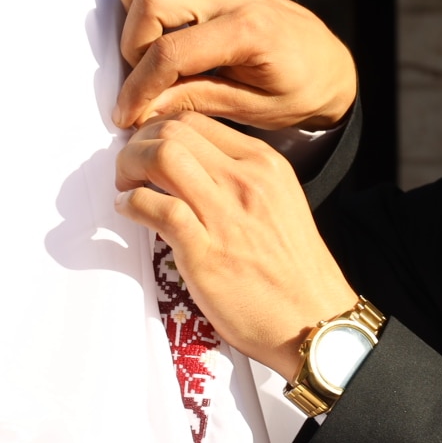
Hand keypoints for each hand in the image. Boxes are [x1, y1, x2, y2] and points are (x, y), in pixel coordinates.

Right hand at [115, 0, 357, 131]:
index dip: (139, 88)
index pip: (171, 52)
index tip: (128, 113)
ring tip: (150, 42)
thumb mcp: (254, 110)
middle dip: (135, 45)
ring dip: (138, 0)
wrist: (329, 66)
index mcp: (250, 31)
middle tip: (147, 77)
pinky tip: (161, 15)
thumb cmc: (299, 91)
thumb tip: (142, 107)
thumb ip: (196, 101)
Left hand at [116, 112, 358, 378]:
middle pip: (174, 131)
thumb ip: (239, 181)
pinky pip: (155, 207)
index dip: (160, 130)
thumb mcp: (278, 204)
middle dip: (139, 144)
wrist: (315, 320)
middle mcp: (246, 181)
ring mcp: (226, 214)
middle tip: (130, 169)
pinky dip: (131, 203)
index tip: (147, 149)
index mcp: (265, 165)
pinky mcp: (205, 251)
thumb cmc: (293, 271)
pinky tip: (128, 211)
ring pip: (162, 156)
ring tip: (127, 186)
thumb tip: (190, 170)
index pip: (198, 122)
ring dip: (129, 166)